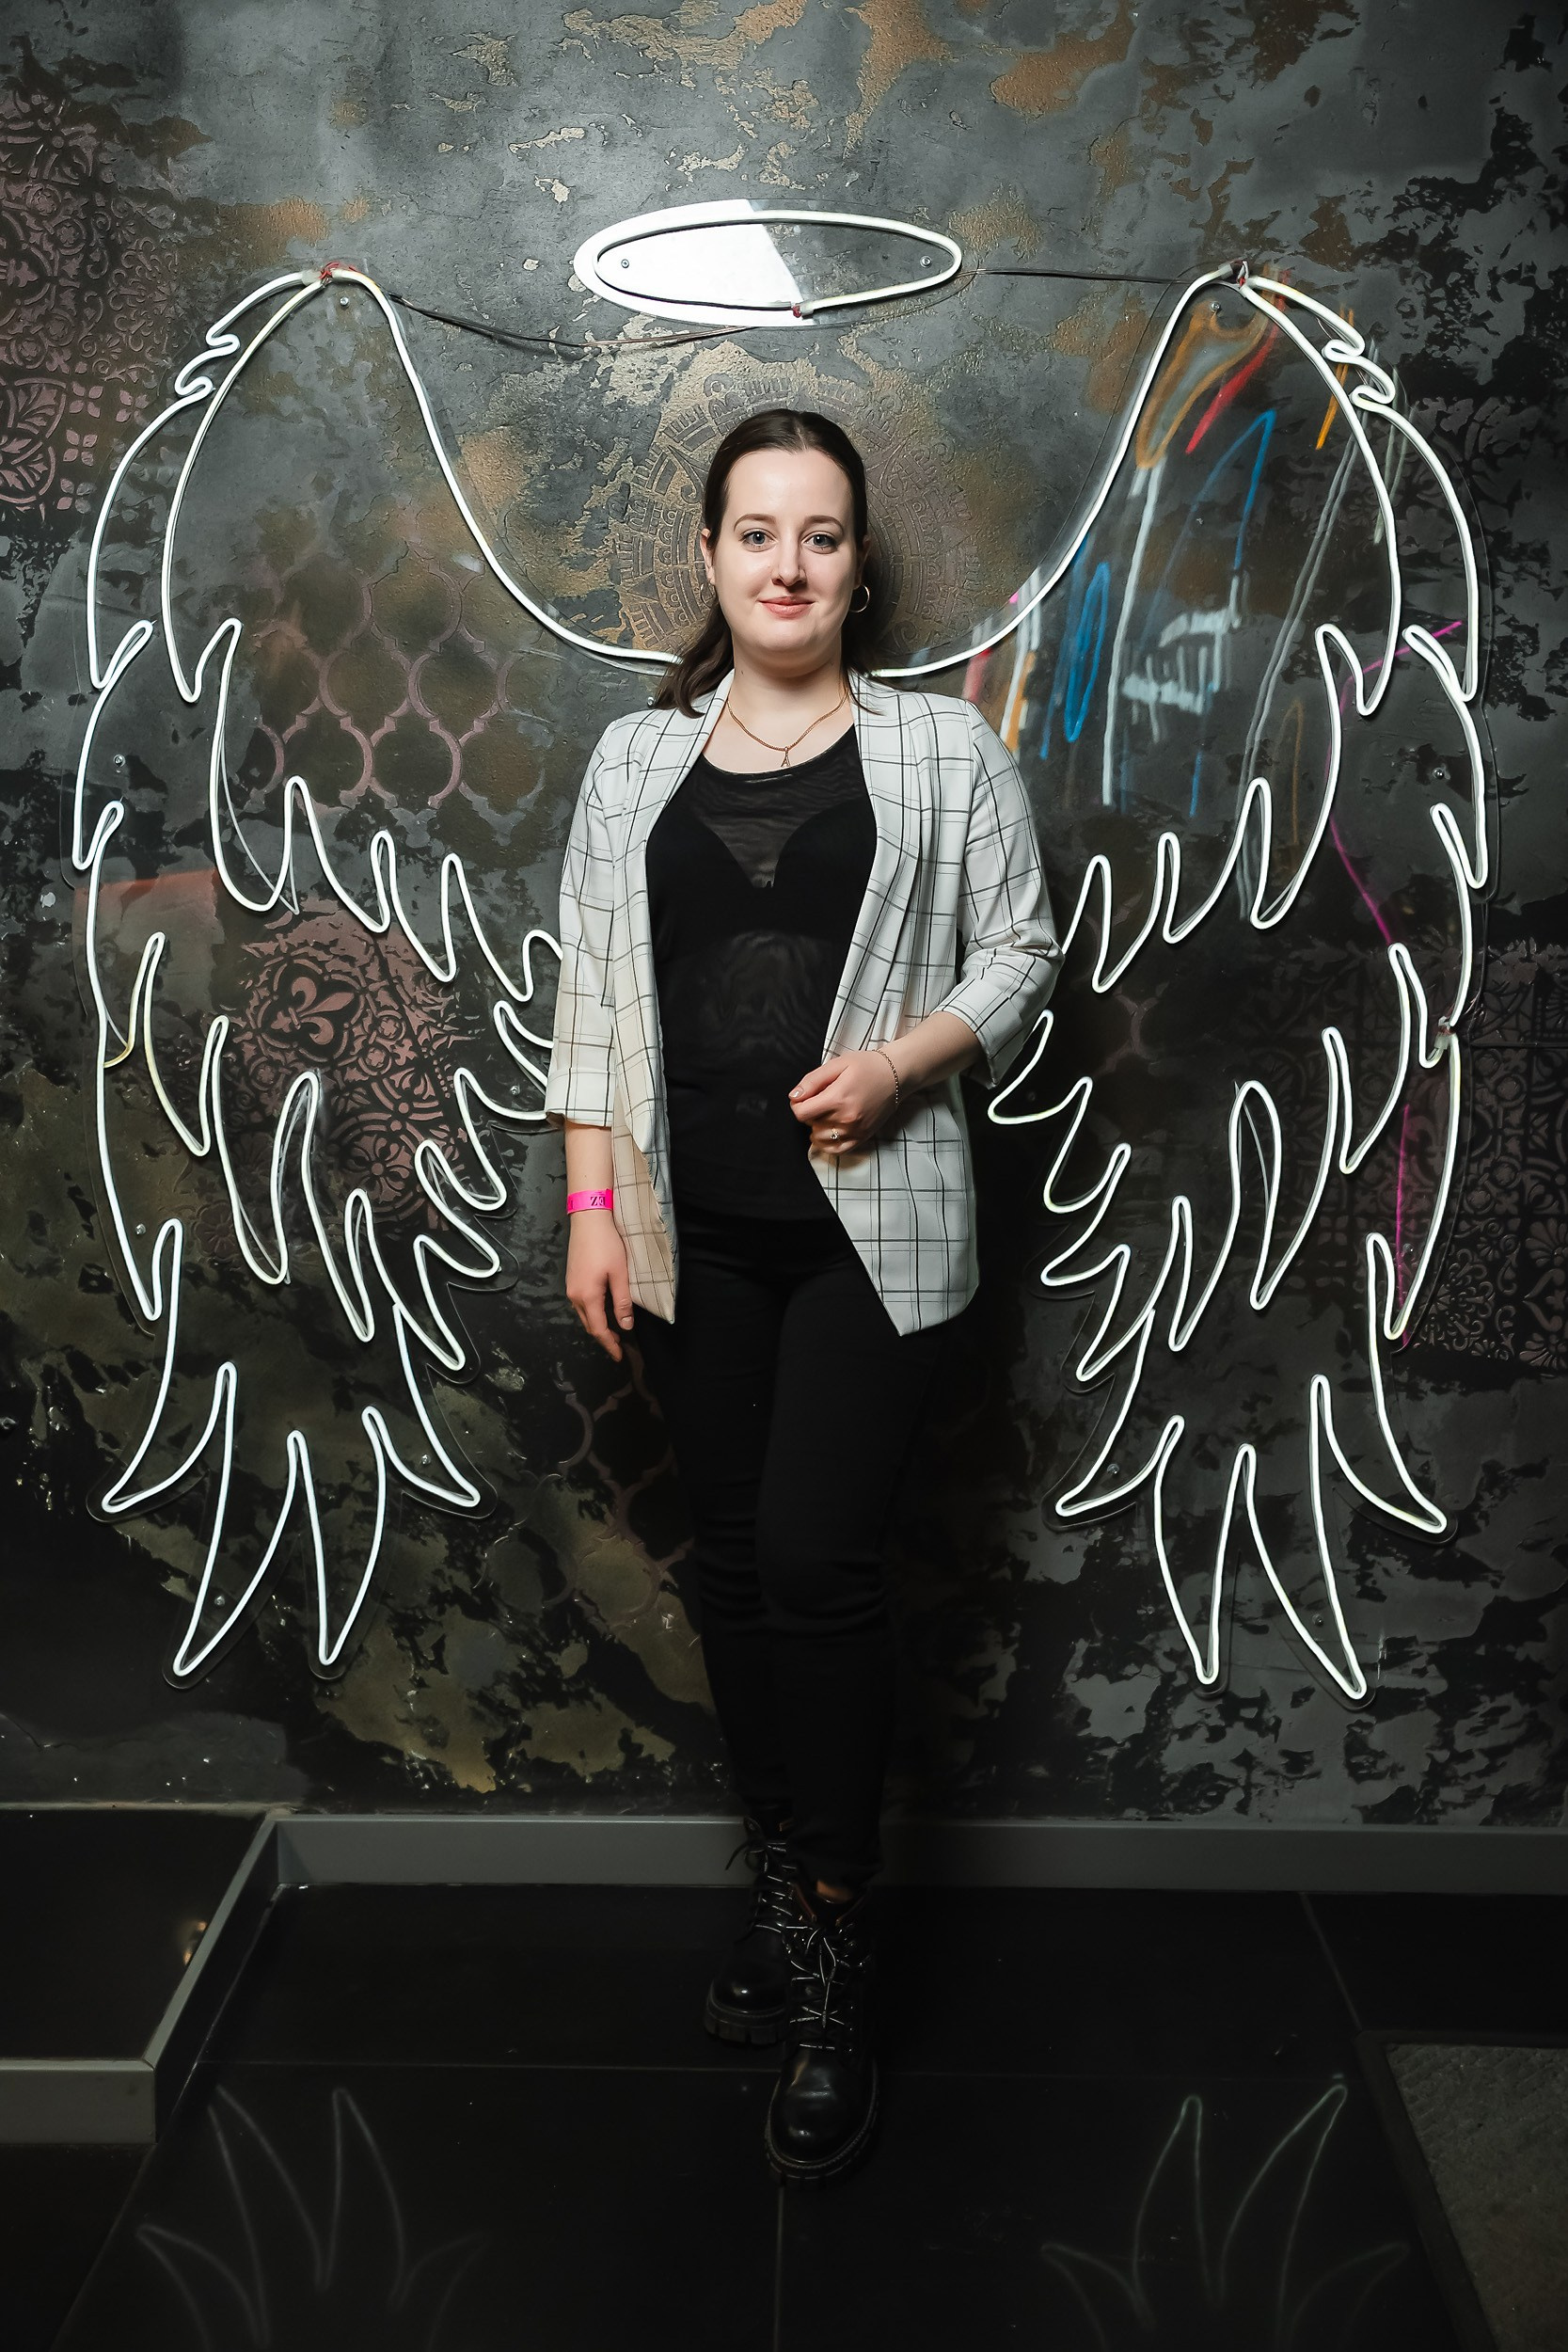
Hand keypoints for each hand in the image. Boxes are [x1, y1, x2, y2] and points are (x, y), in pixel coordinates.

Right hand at [566, 1211, 634, 1359]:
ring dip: (597, 1325)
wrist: (588, 1219)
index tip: (619, 1356)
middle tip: (618, 1347)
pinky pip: (581, 1304)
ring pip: (584, 1315)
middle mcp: (574, 1295)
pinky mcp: (572, 1278)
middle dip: (603, 1338)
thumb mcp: (620, 1274)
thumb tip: (626, 1325)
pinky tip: (602, 1311)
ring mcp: (571, 1286)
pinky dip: (592, 1313)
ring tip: (612, 1332)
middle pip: (589, 1324)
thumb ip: (622, 1302)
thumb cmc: (606, 1244)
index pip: (598, 1329)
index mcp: (588, 1296)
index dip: (609, 1344)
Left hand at [787, 1049, 898, 1155]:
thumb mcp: (837, 1065)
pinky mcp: (862, 1137)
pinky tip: (827, 1131)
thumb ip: (812, 1081)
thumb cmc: (867, 1067)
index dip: (797, 1105)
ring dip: (817, 1127)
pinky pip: (837, 1150)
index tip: (803, 1098)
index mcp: (837, 1098)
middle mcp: (846, 1118)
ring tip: (826, 1113)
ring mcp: (855, 1130)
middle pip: (811, 1125)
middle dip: (809, 1113)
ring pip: (820, 1138)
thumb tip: (794, 1096)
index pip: (802, 1113)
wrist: (895, 1075)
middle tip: (819, 1100)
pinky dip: (826, 1144)